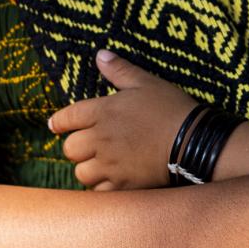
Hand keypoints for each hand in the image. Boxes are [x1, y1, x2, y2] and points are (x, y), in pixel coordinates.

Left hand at [49, 52, 194, 189]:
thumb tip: (100, 55)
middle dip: (76, 147)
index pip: (67, 117)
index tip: (55, 125)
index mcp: (103, 111)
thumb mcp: (146, 82)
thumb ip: (120, 70)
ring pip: (81, 173)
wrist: (193, 141)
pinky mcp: (123, 185)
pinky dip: (102, 188)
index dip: (59, 121)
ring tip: (99, 164)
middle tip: (87, 145)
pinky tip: (112, 180)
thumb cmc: (170, 108)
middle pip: (70, 149)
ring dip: (87, 168)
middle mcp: (101, 139)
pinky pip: (99, 192)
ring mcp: (111, 164)